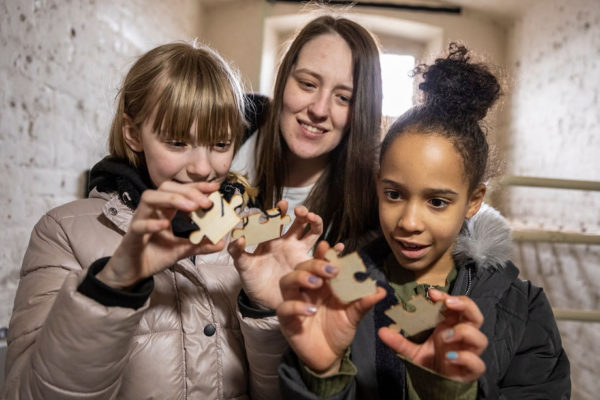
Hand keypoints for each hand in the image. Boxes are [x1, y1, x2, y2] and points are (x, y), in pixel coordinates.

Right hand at [97, 181, 224, 289]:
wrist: (133, 272)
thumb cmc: (154, 255)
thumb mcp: (182, 250)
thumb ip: (200, 245)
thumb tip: (221, 242)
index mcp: (164, 210)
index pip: (180, 190)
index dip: (197, 187)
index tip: (215, 187)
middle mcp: (152, 210)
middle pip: (165, 187)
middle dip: (187, 191)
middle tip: (206, 202)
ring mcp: (140, 220)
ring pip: (150, 198)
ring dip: (172, 199)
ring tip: (191, 208)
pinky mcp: (131, 234)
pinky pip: (139, 224)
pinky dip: (152, 223)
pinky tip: (165, 225)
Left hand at [228, 201, 325, 308]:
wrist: (263, 300)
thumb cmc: (252, 279)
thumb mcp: (242, 265)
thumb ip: (238, 251)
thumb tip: (237, 237)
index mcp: (272, 238)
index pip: (278, 220)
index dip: (280, 211)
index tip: (283, 204)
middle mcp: (288, 242)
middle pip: (299, 223)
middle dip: (302, 214)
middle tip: (300, 211)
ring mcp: (299, 253)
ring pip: (312, 233)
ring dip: (315, 223)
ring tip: (314, 219)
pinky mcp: (308, 266)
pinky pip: (321, 257)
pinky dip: (331, 250)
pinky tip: (338, 246)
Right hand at [277, 241, 386, 375]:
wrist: (329, 355)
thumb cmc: (339, 330)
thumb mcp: (354, 315)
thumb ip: (363, 302)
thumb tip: (381, 290)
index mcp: (322, 283)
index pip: (320, 261)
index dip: (326, 253)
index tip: (339, 247)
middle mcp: (306, 289)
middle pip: (302, 267)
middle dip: (316, 264)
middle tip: (332, 270)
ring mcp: (294, 302)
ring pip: (287, 281)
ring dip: (301, 278)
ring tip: (317, 283)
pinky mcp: (287, 320)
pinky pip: (285, 308)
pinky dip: (296, 306)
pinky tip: (311, 310)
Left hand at [378, 288, 487, 381]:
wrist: (437, 385)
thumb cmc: (431, 361)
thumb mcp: (412, 350)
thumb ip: (398, 340)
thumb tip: (381, 331)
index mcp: (452, 325)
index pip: (456, 305)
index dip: (448, 297)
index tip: (432, 294)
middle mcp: (464, 336)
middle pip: (475, 315)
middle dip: (465, 305)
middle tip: (449, 303)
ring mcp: (470, 352)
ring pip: (481, 338)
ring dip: (464, 333)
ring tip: (445, 336)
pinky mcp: (471, 371)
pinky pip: (478, 363)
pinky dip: (465, 358)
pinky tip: (450, 356)